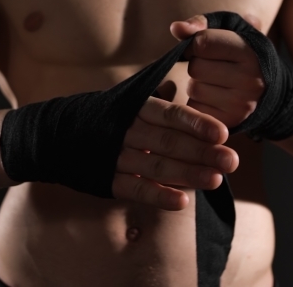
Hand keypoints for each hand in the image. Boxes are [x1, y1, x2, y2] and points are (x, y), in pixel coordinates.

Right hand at [112, 97, 238, 210]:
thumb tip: (178, 90)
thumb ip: (158, 103)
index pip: (170, 115)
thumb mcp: (129, 102)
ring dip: (187, 174)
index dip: (197, 124)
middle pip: (169, 142)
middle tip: (230, 161)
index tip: (223, 134)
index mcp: (136, 109)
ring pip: (156, 166)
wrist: (61, 134)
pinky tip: (182, 202)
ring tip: (216, 180)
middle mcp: (127, 131)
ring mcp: (116, 156)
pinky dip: (159, 196)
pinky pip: (136, 189)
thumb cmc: (110, 119)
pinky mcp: (108, 180)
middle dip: (201, 152)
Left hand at [170, 15, 264, 127]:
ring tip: (215, 83)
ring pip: (193, 88)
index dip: (196, 43)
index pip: (203, 42)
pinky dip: (198, 102)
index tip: (203, 47)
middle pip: (195, 67)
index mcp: (250, 51)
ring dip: (196, 84)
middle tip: (213, 68)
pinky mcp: (229, 122)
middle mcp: (249, 78)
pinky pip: (194, 108)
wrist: (269, 94)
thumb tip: (175, 28)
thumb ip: (202, 24)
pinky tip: (214, 99)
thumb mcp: (231, 32)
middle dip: (197, 65)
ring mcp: (240, 103)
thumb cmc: (241, 56)